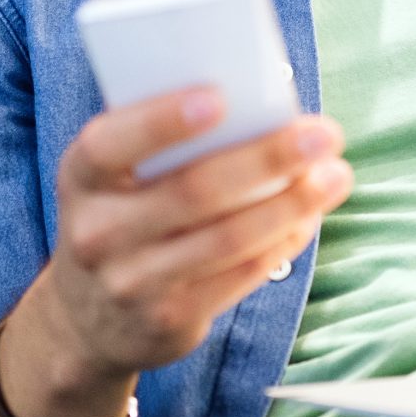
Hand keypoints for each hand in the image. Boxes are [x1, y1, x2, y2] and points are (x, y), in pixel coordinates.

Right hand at [31, 87, 351, 387]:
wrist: (87, 318)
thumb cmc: (120, 217)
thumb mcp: (114, 179)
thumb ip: (161, 144)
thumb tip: (261, 106)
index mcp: (80, 177)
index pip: (111, 143)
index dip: (162, 119)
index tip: (220, 97)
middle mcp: (97, 231)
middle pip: (193, 190)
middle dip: (267, 158)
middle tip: (322, 134)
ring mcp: (131, 282)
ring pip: (228, 238)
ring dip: (292, 204)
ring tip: (335, 175)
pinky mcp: (170, 320)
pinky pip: (240, 276)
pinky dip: (282, 242)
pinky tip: (308, 217)